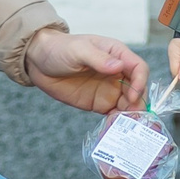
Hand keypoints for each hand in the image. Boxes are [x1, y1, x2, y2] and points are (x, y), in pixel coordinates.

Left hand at [26, 31, 147, 114]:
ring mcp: (109, 89)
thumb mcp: (78, 50)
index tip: (132, 96)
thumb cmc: (59, 49)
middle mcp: (117, 72)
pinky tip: (116, 129)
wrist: (39, 63)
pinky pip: (115, 114)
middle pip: (138, 89)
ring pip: (130, 104)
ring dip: (131, 114)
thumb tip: (119, 66)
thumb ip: (98, 59)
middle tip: (133, 116)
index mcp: (117, 54)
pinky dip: (119, 122)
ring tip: (127, 126)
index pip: (138, 68)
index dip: (140, 82)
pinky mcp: (100, 103)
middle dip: (139, 102)